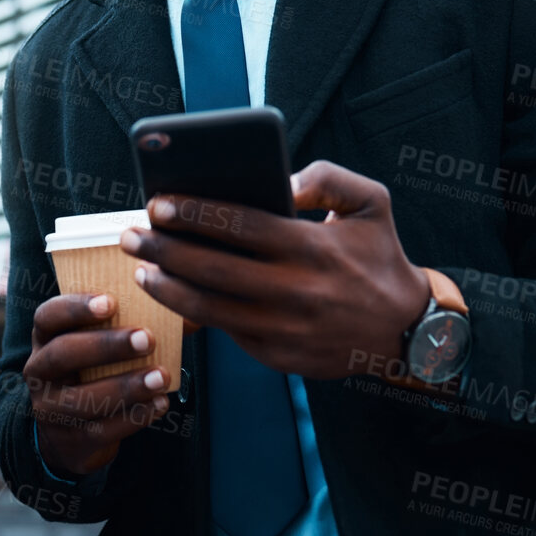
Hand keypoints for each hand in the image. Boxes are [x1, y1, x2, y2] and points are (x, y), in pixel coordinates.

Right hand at [22, 293, 172, 479]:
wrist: (71, 433)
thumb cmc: (95, 372)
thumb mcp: (101, 343)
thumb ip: (137, 322)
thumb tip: (191, 314)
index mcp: (45, 338)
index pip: (48, 316)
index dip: (76, 307)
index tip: (112, 301)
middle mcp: (39, 372)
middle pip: (63, 354)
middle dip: (106, 346)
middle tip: (147, 339)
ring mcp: (50, 410)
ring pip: (83, 399)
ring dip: (126, 386)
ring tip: (161, 376)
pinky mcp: (71, 441)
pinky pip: (101, 430)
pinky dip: (134, 417)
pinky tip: (160, 404)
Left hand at [121, 160, 430, 378]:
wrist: (405, 329)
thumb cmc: (379, 255)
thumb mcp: (371, 202)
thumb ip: (327, 177)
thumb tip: (281, 180)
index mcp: (311, 248)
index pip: (237, 225)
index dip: (192, 213)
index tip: (157, 203)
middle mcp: (295, 291)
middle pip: (211, 269)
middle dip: (163, 249)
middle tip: (130, 235)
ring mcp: (284, 329)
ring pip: (209, 309)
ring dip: (166, 288)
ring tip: (142, 268)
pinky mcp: (278, 357)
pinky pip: (225, 333)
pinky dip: (193, 316)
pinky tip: (172, 297)